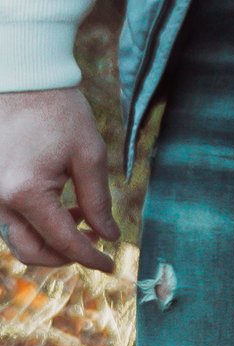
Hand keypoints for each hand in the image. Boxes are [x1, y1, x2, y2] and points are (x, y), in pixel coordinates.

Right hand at [0, 88, 117, 274]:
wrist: (22, 81)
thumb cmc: (58, 112)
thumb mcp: (89, 155)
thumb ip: (98, 201)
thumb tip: (108, 236)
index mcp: (26, 193)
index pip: (63, 241)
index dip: (90, 257)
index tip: (111, 264)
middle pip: (32, 252)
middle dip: (66, 256)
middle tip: (94, 244)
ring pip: (17, 240)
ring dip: (49, 241)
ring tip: (79, 218)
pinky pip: (9, 222)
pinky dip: (34, 226)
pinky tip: (60, 207)